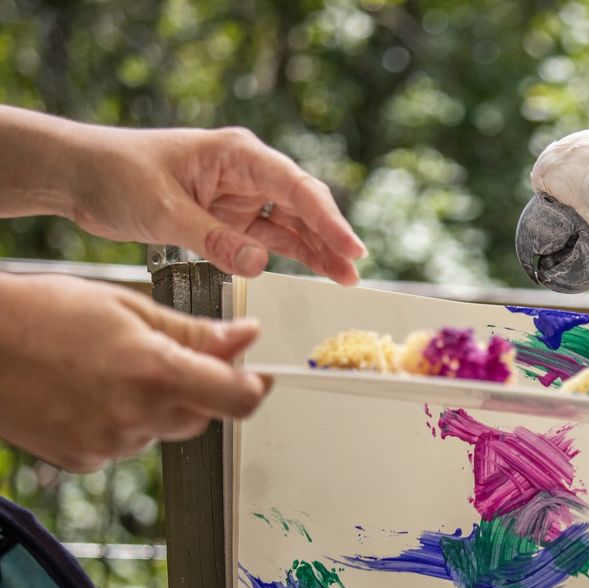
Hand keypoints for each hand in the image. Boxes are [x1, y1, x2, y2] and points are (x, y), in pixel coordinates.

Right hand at [0, 272, 268, 471]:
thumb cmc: (41, 312)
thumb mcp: (127, 307)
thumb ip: (195, 332)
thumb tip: (245, 338)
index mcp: (154, 372)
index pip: (239, 399)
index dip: (255, 385)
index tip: (258, 372)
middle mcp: (136, 416)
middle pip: (204, 415)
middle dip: (201, 388)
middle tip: (166, 352)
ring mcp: (108, 444)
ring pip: (165, 428)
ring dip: (159, 404)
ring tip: (110, 366)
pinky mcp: (84, 460)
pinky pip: (127, 442)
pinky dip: (123, 419)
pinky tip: (89, 390)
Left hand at [67, 124, 365, 283]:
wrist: (80, 177)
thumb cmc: (117, 175)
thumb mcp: (164, 210)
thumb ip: (213, 239)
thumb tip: (259, 264)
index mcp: (236, 154)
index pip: (294, 186)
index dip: (327, 219)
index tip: (350, 247)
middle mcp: (246, 172)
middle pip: (302, 205)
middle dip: (330, 237)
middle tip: (354, 269)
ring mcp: (241, 197)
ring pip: (292, 224)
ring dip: (318, 250)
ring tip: (346, 278)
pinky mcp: (230, 220)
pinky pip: (271, 238)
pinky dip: (293, 255)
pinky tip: (318, 271)